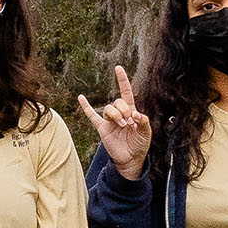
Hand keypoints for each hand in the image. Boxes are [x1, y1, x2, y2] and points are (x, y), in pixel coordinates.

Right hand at [77, 64, 152, 181]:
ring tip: (123, 126)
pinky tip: (81, 97)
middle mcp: (119, 113)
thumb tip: (135, 114)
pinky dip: (86, 107)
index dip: (122, 80)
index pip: (126, 92)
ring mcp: (110, 121)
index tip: (118, 68)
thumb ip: (143, 121)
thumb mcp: (146, 132)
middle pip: (118, 102)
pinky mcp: (102, 129)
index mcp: (131, 111)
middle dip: (124, 110)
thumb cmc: (139, 144)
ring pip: (108, 109)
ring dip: (116, 115)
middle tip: (129, 122)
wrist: (131, 159)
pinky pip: (92, 116)